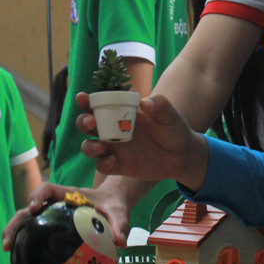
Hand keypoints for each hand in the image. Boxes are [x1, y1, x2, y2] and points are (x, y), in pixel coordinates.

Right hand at [2, 182, 130, 248]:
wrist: (113, 204)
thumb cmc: (114, 205)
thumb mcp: (119, 213)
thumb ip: (120, 224)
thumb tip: (121, 242)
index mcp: (69, 194)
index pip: (48, 188)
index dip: (38, 195)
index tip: (33, 207)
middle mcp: (56, 204)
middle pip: (29, 208)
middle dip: (15, 223)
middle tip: (7, 243)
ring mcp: (52, 216)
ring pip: (28, 222)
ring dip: (15, 236)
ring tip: (9, 258)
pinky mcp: (53, 228)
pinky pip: (36, 235)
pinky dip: (27, 247)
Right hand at [75, 93, 208, 190]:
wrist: (182, 156)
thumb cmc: (173, 129)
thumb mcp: (170, 115)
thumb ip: (160, 105)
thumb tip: (144, 102)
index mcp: (120, 112)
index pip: (99, 104)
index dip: (87, 101)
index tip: (82, 97)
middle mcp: (112, 129)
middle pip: (87, 124)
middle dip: (83, 122)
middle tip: (91, 122)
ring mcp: (114, 148)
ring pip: (89, 146)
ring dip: (89, 146)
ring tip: (100, 146)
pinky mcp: (118, 166)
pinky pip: (102, 165)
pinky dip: (103, 163)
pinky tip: (113, 161)